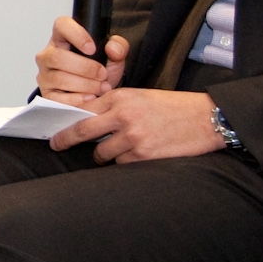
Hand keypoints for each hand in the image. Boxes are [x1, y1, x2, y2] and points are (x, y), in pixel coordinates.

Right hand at [34, 17, 127, 105]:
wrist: (97, 96)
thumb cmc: (99, 72)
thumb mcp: (113, 58)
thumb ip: (119, 47)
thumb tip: (113, 48)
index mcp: (63, 38)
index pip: (62, 25)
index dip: (76, 35)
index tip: (92, 48)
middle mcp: (48, 55)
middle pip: (58, 56)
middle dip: (85, 68)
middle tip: (103, 74)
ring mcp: (45, 75)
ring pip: (59, 78)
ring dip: (85, 85)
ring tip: (102, 88)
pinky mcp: (47, 95)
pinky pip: (58, 98)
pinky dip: (77, 99)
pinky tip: (90, 98)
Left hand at [50, 88, 224, 164]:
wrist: (207, 118)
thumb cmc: (174, 107)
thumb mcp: (141, 97)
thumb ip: (115, 107)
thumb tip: (88, 121)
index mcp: (121, 97)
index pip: (83, 111)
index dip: (67, 123)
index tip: (55, 132)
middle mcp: (123, 116)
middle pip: (82, 132)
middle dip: (66, 140)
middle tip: (57, 145)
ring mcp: (133, 137)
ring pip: (102, 153)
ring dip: (105, 154)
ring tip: (120, 148)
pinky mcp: (144, 155)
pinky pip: (121, 164)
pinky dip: (125, 162)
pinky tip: (139, 153)